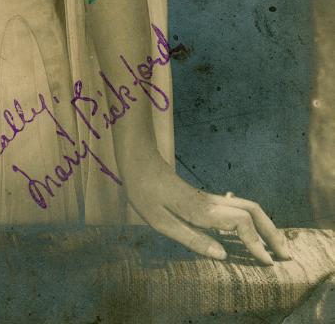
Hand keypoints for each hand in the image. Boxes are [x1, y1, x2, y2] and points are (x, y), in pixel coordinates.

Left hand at [121, 151, 293, 264]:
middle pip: (253, 211)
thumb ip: (191, 238)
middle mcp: (211, 202)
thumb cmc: (144, 190)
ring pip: (247, 206)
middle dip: (272, 232)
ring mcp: (209, 198)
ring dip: (265, 225)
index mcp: (201, 209)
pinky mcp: (205, 198)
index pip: (241, 222)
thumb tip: (222, 255)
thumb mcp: (160, 221)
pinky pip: (236, 207)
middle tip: (284, 255)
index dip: (257, 242)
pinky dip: (252, 220)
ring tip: (273, 247)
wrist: (138, 160)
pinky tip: (251, 232)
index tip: (267, 262)